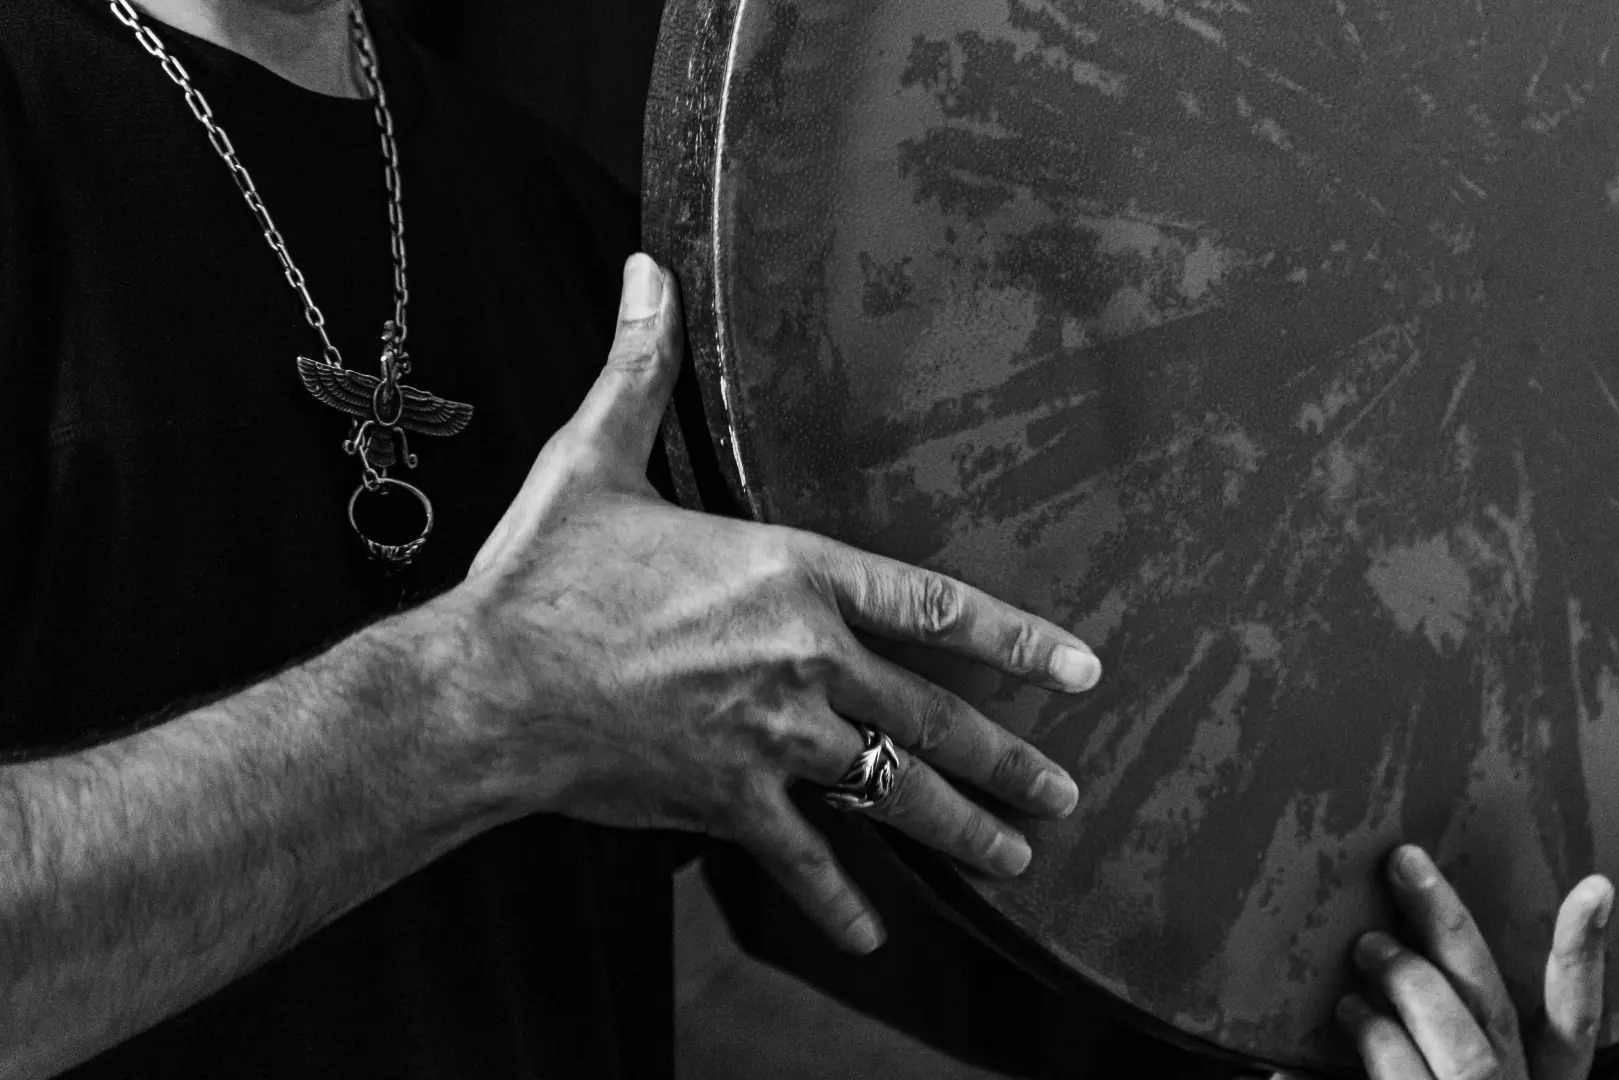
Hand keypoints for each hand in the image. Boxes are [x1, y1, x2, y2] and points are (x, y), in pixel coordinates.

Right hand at [447, 253, 1101, 952]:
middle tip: (1065, 794)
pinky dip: (840, 900)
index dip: (1015, 640)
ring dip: (960, 827)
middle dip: (1008, 758)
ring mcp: (773, 737)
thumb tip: (648, 271)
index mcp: (791, 572)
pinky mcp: (729, 798)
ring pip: (892, 790)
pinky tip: (876, 936)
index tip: (1080, 672)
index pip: (934, 605)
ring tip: (1015, 855)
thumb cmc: (543, 575)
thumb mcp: (594, 458)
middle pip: (932, 717)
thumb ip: (640, 369)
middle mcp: (803, 658)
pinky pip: (804, 858)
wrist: (483, 687)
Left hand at [1336, 846, 1612, 1079]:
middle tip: (1406, 865)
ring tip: (1367, 945)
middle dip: (1452, 929)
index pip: (1575, 1021)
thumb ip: (1437, 1021)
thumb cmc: (1426, 1075)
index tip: (1595, 887)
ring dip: (1412, 985)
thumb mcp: (1447, 1065)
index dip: (1582, 956)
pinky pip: (1408, 1078)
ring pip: (1465, 1049)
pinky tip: (1349, 1008)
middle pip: (1496, 1009)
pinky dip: (1380, 1040)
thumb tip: (1390, 940)